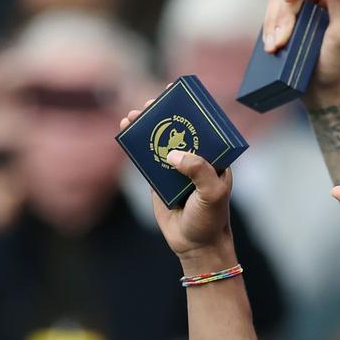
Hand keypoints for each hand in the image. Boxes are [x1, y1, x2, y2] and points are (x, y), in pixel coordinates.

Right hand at [116, 102, 234, 271]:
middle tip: (152, 103)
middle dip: (163, 114)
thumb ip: (199, 171)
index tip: (178, 93)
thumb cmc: (211, 219)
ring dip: (146, 126)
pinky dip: (135, 144)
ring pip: (158, 141)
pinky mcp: (157, 180)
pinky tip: (126, 130)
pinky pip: (145, 158)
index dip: (190, 109)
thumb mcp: (213, 194)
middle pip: (177, 130)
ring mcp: (175, 169)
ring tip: (134, 115)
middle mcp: (195, 160)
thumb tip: (173, 154)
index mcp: (214, 158)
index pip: (203, 127)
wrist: (195, 246)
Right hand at [264, 0, 339, 105]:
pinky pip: (276, 4)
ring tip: (276, 46)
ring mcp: (315, 0)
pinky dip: (272, 22)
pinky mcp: (299, 11)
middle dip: (286, 8)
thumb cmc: (339, 65)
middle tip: (281, 39)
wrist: (325, 89)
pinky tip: (273, 42)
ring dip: (276, 18)